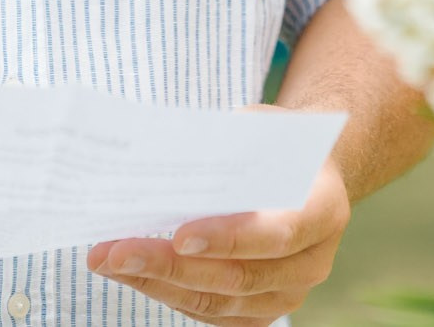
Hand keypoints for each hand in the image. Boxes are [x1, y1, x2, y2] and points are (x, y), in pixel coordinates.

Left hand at [85, 159, 348, 322]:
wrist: (307, 174)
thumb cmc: (277, 144)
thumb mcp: (263, 125)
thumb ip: (230, 142)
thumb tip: (168, 157)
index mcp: (324, 209)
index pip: (278, 233)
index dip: (230, 238)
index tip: (179, 234)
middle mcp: (313, 262)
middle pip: (240, 277)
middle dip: (172, 266)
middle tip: (117, 251)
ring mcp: (289, 294)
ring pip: (219, 302)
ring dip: (158, 283)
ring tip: (109, 260)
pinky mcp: (262, 312)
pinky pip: (211, 312)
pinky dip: (168, 293)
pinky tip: (132, 272)